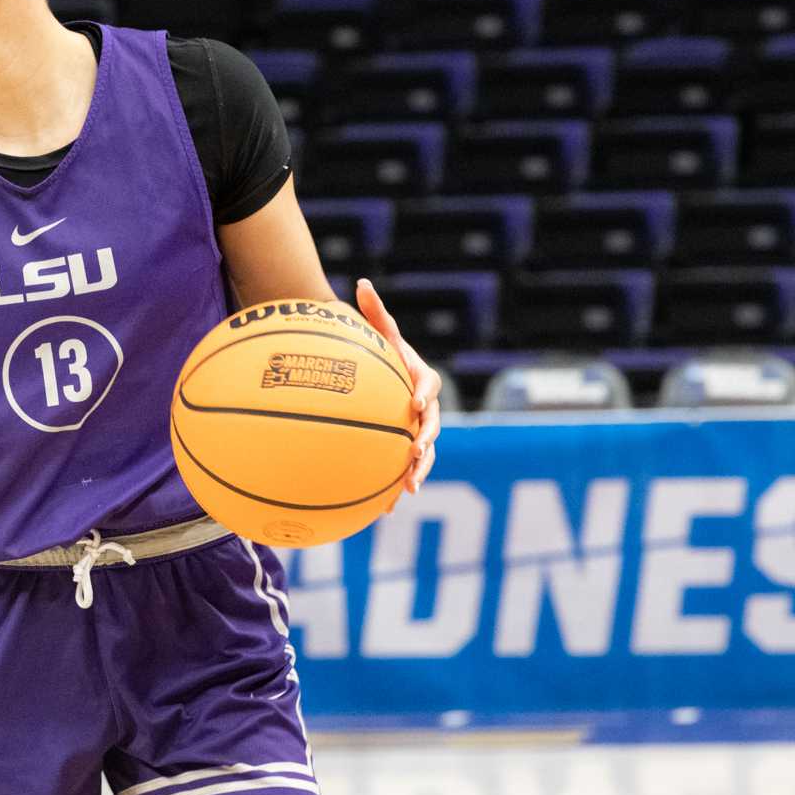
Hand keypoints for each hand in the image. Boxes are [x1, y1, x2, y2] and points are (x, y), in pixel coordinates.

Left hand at [356, 278, 441, 496]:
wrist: (383, 377)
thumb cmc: (381, 352)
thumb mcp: (379, 332)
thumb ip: (374, 312)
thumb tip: (362, 282)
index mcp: (421, 380)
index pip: (428, 387)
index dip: (424, 395)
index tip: (414, 404)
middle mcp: (426, 409)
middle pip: (432, 428)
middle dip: (426, 442)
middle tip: (414, 452)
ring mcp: (418, 432)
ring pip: (424, 455)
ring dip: (419, 471)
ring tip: (407, 489)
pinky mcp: (405, 451)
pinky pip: (403, 471)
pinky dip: (393, 490)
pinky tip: (381, 511)